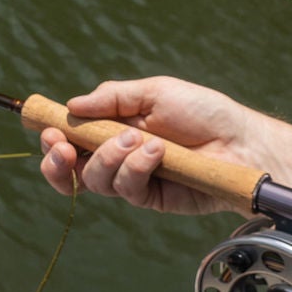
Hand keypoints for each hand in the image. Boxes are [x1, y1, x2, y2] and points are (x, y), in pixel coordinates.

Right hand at [37, 76, 291, 215]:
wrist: (242, 141)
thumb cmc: (203, 111)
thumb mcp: (155, 92)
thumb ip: (113, 97)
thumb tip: (72, 105)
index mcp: (114, 129)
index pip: (71, 139)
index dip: (54, 139)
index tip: (49, 131)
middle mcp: (118, 157)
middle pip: (71, 169)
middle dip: (59, 160)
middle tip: (64, 148)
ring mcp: (134, 179)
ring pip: (96, 181)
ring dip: (109, 158)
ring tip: (139, 139)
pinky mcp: (152, 199)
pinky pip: (127, 190)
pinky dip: (135, 169)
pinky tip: (155, 153)